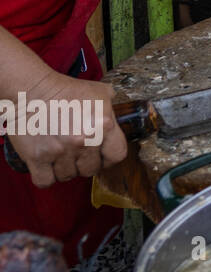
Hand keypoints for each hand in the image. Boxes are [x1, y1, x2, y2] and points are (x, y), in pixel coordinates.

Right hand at [6, 73, 126, 188]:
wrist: (31, 90)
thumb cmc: (65, 90)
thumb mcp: (100, 93)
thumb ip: (112, 109)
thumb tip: (118, 118)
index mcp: (103, 125)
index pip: (117, 155)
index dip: (109, 157)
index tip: (102, 155)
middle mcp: (84, 141)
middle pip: (91, 169)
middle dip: (85, 163)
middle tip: (77, 154)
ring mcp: (60, 151)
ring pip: (68, 176)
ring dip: (64, 169)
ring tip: (60, 155)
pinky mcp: (37, 157)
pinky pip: (45, 181)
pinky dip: (45, 177)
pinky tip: (46, 166)